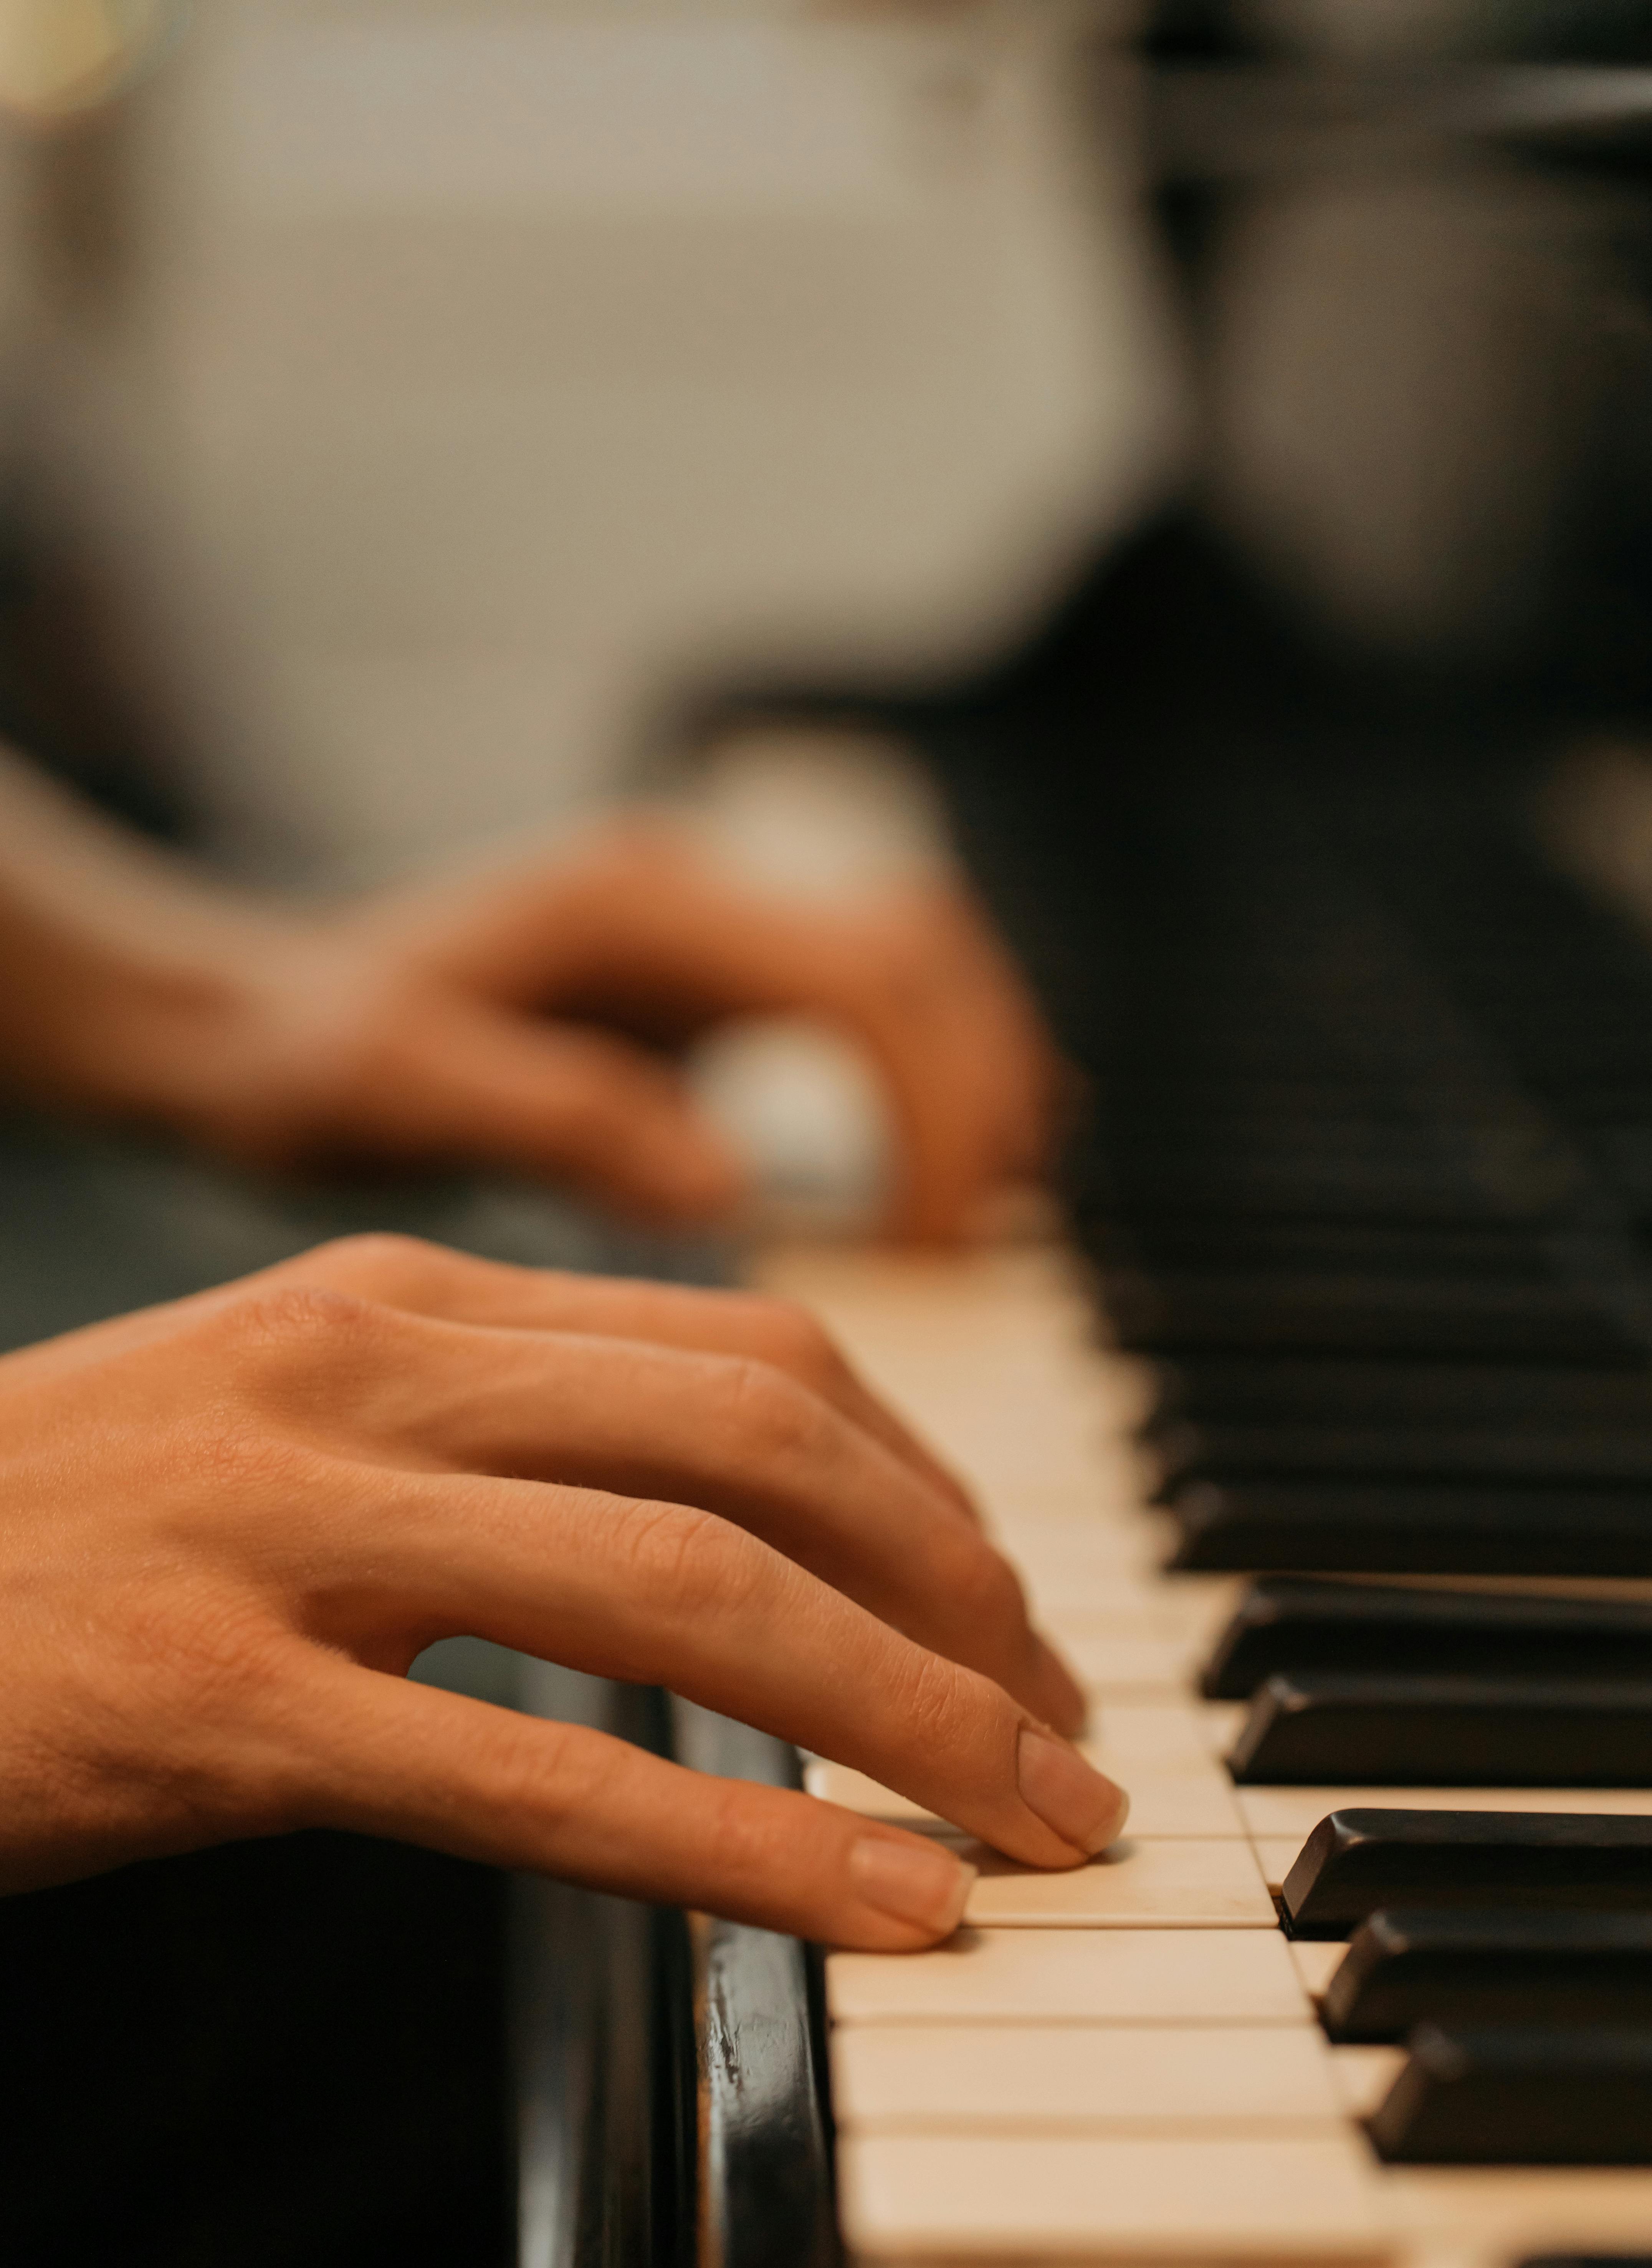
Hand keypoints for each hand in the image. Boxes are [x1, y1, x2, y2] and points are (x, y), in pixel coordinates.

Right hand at [0, 1235, 1117, 1945]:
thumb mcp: (301, 1419)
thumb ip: (504, 1439)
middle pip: (763, 1452)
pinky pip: (544, 1775)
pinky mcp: (223, 1709)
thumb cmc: (78, 1526)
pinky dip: (745, 1849)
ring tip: (1036, 1824)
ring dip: (905, 1719)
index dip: (929, 1484)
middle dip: (962, 1599)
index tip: (1011, 1606)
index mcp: (405, 1301)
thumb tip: (728, 1523)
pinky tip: (881, 1911)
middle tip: (1067, 1731)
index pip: (755, 1355)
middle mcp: (370, 1377)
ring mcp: (291, 1533)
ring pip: (690, 1598)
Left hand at [41, 826, 1060, 1237]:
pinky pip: (861, 1012)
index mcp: (638, 905)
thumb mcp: (389, 1091)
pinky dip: (919, 1088)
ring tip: (965, 1232)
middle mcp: (690, 891)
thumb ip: (552, 1119)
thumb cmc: (294, 1058)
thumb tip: (728, 1193)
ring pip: (912, 971)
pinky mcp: (699, 984)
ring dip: (969, 1085)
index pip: (869, 978)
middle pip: (924, 952)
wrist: (236, 1015)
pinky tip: (926, 1190)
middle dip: (982, 1095)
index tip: (933, 1252)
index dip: (935, 1111)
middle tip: (969, 1254)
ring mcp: (701, 929)